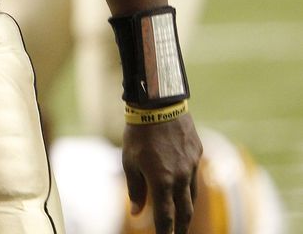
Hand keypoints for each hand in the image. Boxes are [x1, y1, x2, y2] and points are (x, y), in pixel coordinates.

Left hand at [122, 114, 202, 233]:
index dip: (165, 232)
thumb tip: (136, 212)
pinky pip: (194, 176)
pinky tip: (184, 187)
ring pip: (192, 195)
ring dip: (187, 208)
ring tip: (182, 217)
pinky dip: (189, 186)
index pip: (166, 216)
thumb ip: (135, 188)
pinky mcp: (197, 154)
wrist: (158, 104)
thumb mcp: (129, 160)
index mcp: (161, 181)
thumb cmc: (138, 133)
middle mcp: (180, 177)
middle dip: (181, 227)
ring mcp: (191, 166)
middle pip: (184, 212)